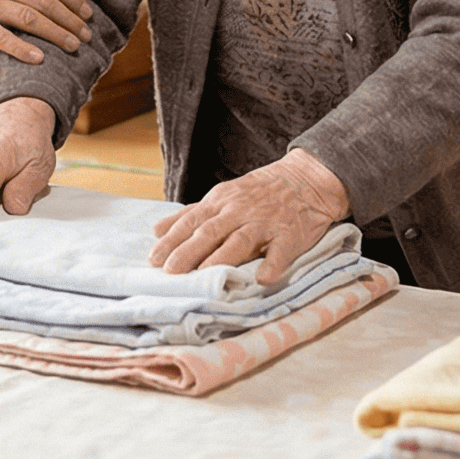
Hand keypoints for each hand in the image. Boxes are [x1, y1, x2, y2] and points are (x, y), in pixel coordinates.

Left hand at [150, 149, 350, 285]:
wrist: (306, 180)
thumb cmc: (259, 192)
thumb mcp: (222, 196)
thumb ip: (191, 214)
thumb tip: (157, 230)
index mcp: (221, 202)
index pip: (191, 222)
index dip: (172, 241)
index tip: (154, 259)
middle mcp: (239, 211)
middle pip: (210, 232)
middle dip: (188, 251)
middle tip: (171, 271)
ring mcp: (265, 223)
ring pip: (240, 241)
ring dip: (222, 257)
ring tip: (205, 275)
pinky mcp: (290, 234)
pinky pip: (281, 251)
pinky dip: (272, 264)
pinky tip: (263, 278)